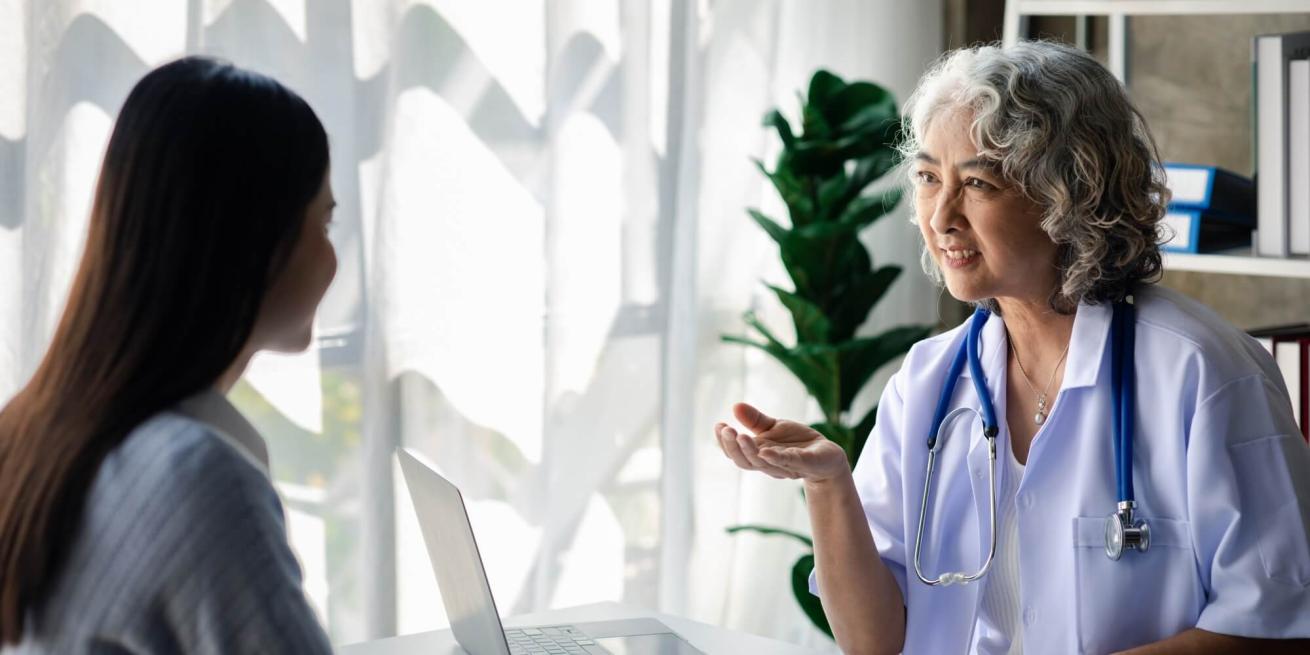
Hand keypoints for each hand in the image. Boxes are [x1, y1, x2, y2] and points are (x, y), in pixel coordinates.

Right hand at [714, 402, 850, 482]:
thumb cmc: (796, 443)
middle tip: (725, 430)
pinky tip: (766, 451)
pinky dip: (776, 458)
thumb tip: (735, 406)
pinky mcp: (805, 463)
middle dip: (732, 447)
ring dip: (750, 451)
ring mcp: (786, 465)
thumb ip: (754, 420)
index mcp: (758, 453)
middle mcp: (768, 463)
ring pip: (763, 464)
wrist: (826, 455)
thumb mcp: (774, 427)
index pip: (735, 453)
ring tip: (739, 436)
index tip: (718, 425)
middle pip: (744, 461)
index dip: (724, 442)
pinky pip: (790, 462)